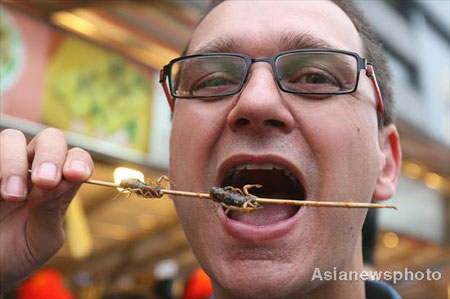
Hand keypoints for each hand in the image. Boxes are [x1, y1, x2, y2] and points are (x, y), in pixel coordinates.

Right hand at [0, 128, 92, 291]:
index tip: (75, 175)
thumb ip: (51, 210)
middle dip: (50, 155)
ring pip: (12, 138)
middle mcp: (33, 168)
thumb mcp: (42, 239)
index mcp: (59, 183)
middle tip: (45, 181)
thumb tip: (63, 179)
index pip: (77, 159)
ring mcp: (4, 166)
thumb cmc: (19, 252)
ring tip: (12, 196)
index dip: (79, 161)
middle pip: (50, 139)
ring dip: (15, 162)